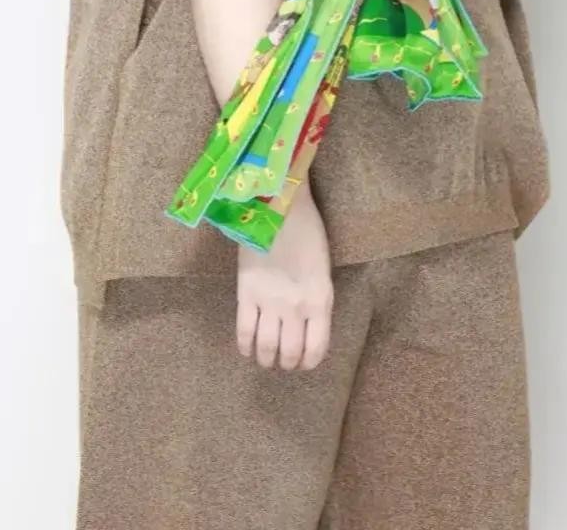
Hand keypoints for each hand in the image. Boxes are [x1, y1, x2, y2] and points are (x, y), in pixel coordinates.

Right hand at [235, 187, 333, 370]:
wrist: (279, 204)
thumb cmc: (307, 230)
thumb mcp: (322, 269)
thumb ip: (316, 298)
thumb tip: (307, 323)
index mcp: (321, 300)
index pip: (316, 349)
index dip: (309, 361)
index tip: (303, 361)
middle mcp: (297, 307)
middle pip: (289, 354)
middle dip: (287, 363)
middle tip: (283, 359)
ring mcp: (270, 301)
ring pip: (266, 348)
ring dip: (266, 358)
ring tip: (265, 357)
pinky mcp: (247, 292)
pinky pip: (244, 331)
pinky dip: (245, 346)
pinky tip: (247, 347)